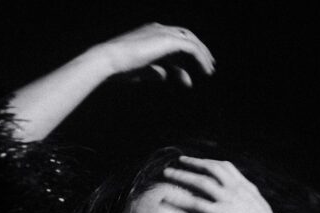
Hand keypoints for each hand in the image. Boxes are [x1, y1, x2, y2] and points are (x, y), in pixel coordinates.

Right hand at [90, 23, 215, 86]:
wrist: (109, 60)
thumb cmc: (119, 68)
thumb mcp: (141, 70)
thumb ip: (154, 71)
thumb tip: (165, 76)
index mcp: (149, 33)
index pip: (172, 40)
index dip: (184, 53)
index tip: (192, 68)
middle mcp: (158, 29)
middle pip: (185, 37)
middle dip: (198, 50)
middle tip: (208, 65)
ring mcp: (163, 32)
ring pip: (191, 41)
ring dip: (202, 55)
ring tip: (209, 70)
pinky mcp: (169, 40)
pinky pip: (192, 48)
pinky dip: (200, 59)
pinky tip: (205, 71)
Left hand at [161, 156, 315, 212]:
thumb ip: (246, 205)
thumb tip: (238, 208)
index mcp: (248, 188)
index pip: (226, 167)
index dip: (209, 163)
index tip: (198, 162)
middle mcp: (238, 189)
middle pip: (211, 168)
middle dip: (193, 163)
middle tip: (178, 161)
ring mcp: (230, 201)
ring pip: (200, 182)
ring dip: (181, 176)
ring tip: (167, 174)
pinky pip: (195, 204)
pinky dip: (178, 199)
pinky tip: (165, 198)